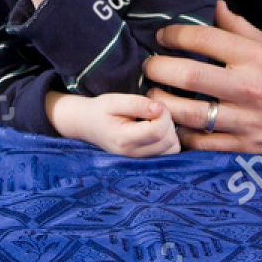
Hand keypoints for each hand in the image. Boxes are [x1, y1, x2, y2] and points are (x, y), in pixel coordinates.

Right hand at [47, 91, 179, 156]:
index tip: (154, 103)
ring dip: (169, 131)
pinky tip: (155, 129)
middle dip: (167, 121)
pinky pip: (170, 152)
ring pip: (172, 148)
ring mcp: (140, 161)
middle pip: (168, 140)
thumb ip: (137, 104)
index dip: (163, 113)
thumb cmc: (101, 111)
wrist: (88, 125)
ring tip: (153, 120)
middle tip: (154, 110)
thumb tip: (161, 108)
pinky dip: (168, 139)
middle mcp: (133, 155)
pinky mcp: (147, 161)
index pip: (158, 131)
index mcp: (124, 140)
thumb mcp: (114, 101)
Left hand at [143, 0, 261, 162]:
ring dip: (162, 103)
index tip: (162, 36)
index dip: (174, 34)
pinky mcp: (244, 148)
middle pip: (188, 75)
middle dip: (158, 68)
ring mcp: (246, 121)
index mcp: (258, 58)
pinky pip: (201, 144)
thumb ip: (243, 29)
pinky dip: (181, 135)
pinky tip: (173, 124)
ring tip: (152, 95)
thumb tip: (215, 6)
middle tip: (149, 65)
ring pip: (189, 112)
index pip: (204, 38)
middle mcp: (250, 88)